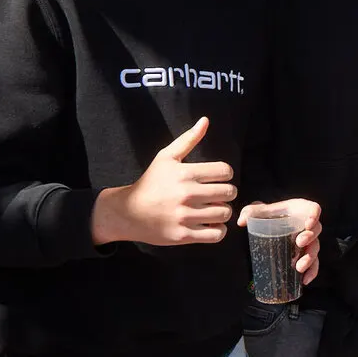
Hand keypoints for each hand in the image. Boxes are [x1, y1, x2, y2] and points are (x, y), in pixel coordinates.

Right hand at [91, 117, 236, 245]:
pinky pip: (216, 235)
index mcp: (184, 174)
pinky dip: (218, 230)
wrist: (128, 212)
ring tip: (214, 208)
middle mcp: (186, 194)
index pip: (225, 171)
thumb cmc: (150, 182)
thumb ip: (188, 139)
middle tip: (218, 194)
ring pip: (225, 213)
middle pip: (229, 192)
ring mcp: (185, 217)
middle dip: (227, 192)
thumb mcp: (166, 157)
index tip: (219, 178)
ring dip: (223, 211)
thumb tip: (205, 120)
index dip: (226, 174)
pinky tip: (210, 223)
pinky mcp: (183, 236)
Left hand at [238, 199, 323, 284]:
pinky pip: (314, 264)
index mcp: (300, 211)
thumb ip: (250, 212)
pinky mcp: (305, 254)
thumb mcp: (258, 211)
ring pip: (315, 248)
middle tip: (299, 242)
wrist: (266, 227)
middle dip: (310, 237)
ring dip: (310, 258)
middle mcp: (307, 226)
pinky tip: (304, 280)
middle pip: (316, 230)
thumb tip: (241, 221)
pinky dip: (311, 272)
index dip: (314, 215)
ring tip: (299, 267)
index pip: (313, 209)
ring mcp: (308, 241)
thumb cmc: (266, 216)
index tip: (308, 224)